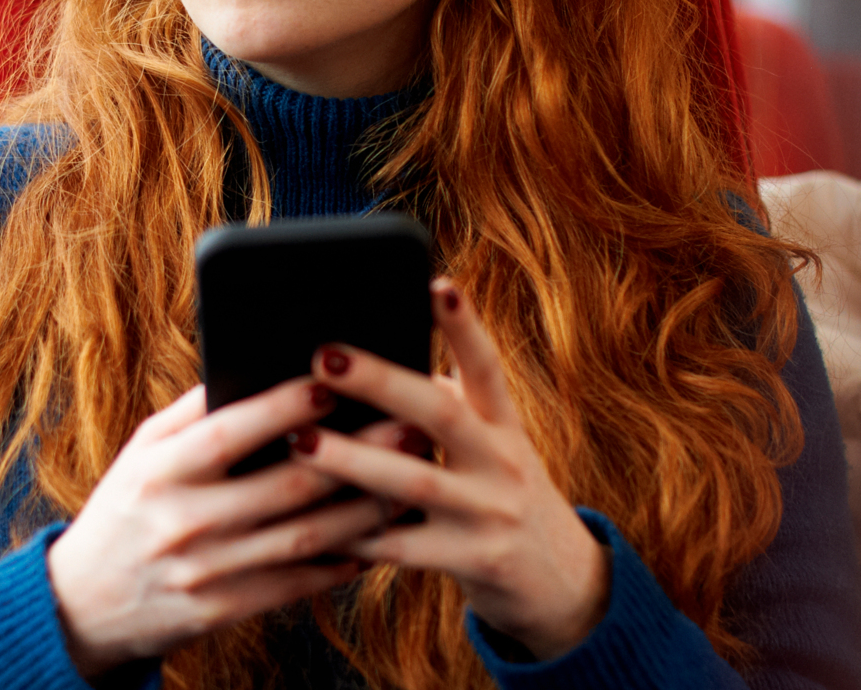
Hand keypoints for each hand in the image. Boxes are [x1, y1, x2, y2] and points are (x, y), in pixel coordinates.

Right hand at [46, 379, 390, 677]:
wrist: (84, 602)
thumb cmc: (127, 503)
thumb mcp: (143, 449)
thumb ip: (195, 410)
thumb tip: (252, 364)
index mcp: (161, 470)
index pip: (230, 431)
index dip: (283, 407)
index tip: (333, 380)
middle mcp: (184, 521)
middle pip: (285, 486)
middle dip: (353, 455)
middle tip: (404, 426)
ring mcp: (205, 572)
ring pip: (303, 538)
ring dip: (363, 510)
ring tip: (407, 479)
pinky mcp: (222, 611)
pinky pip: (295, 584)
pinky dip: (340, 561)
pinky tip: (376, 537)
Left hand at [290, 280, 610, 660]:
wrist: (559, 577)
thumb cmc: (497, 485)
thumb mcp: (489, 438)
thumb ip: (442, 403)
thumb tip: (365, 359)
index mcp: (502, 420)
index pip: (485, 364)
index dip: (463, 325)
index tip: (436, 284)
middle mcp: (501, 459)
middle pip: (442, 413)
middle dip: (381, 382)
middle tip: (325, 356)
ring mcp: (490, 512)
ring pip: (415, 481)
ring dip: (353, 461)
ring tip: (300, 442)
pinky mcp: (474, 560)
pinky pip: (406, 548)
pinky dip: (360, 535)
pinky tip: (315, 524)